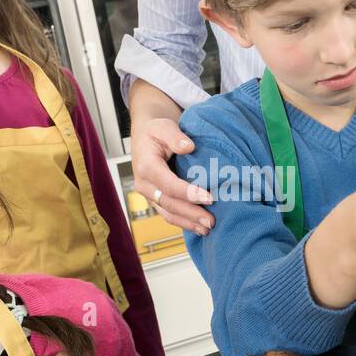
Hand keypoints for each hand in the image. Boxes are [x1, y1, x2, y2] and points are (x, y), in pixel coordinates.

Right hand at [130, 116, 214, 234]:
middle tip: (211, 221)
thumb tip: (188, 147)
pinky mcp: (155, 200)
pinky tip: (199, 227)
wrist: (144, 139)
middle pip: (169, 203)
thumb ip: (174, 136)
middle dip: (191, 214)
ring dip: (188, 223)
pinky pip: (169, 214)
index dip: (188, 193)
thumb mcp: (163, 126)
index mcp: (146, 166)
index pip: (168, 184)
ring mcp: (149, 194)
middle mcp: (145, 184)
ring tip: (208, 229)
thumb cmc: (155, 132)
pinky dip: (184, 222)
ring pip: (168, 213)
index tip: (209, 197)